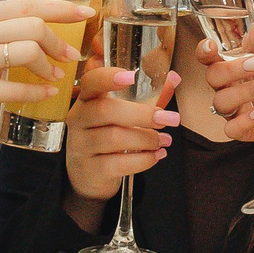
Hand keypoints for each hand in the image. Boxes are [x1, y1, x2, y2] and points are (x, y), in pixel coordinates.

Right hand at [0, 0, 89, 122]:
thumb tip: (34, 7)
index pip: (28, 3)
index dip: (63, 7)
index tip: (86, 12)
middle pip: (34, 26)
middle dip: (60, 41)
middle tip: (71, 55)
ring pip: (28, 52)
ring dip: (50, 66)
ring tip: (56, 76)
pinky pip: (15, 88)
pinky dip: (36, 92)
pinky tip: (44, 94)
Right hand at [64, 67, 180, 205]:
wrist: (89, 175)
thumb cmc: (109, 136)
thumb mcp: (125, 114)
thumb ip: (148, 96)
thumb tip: (175, 77)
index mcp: (87, 100)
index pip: (91, 82)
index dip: (108, 77)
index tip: (132, 76)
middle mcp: (78, 120)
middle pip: (106, 110)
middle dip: (143, 114)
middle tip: (169, 119)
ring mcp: (81, 145)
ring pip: (114, 138)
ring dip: (147, 139)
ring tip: (164, 140)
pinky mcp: (90, 169)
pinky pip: (118, 163)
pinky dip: (143, 160)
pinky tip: (156, 155)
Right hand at [198, 39, 253, 143]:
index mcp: (232, 67)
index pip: (208, 57)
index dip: (205, 52)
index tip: (211, 46)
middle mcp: (228, 87)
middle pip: (213, 76)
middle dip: (232, 69)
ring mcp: (233, 109)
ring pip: (220, 101)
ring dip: (241, 93)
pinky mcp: (242, 129)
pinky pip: (231, 129)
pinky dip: (243, 121)